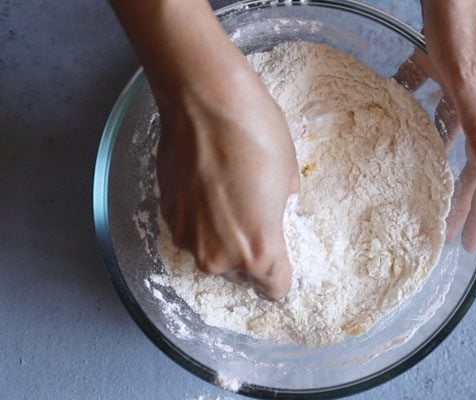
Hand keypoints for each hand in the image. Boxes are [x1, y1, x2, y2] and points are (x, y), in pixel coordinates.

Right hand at [156, 60, 298, 299]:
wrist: (203, 100)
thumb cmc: (256, 135)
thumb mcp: (288, 179)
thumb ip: (278, 214)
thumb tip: (268, 214)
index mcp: (257, 252)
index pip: (274, 289)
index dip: (280, 275)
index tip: (281, 258)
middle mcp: (216, 256)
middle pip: (239, 274)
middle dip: (249, 254)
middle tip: (254, 216)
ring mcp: (185, 237)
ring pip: (211, 253)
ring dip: (221, 236)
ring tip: (227, 197)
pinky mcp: (164, 215)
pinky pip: (190, 230)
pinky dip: (199, 218)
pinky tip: (205, 186)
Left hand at [396, 0, 475, 250]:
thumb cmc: (467, 17)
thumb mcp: (473, 77)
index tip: (470, 239)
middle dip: (465, 199)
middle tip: (447, 231)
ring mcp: (469, 84)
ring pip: (457, 136)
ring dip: (446, 166)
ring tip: (432, 192)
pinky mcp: (448, 67)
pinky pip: (435, 101)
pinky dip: (423, 118)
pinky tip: (408, 128)